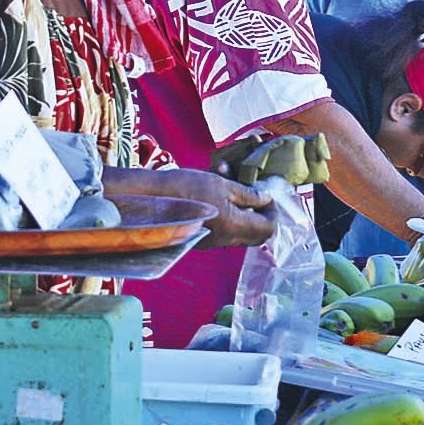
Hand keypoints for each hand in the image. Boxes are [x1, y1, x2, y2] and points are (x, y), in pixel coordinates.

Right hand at [147, 167, 276, 249]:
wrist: (149, 199)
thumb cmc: (184, 187)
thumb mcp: (221, 184)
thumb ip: (248, 194)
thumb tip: (265, 199)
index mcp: (233, 226)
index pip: (268, 228)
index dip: (273, 211)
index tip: (267, 195)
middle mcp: (225, 239)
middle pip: (257, 234)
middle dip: (262, 214)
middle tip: (256, 194)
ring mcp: (212, 242)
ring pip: (241, 232)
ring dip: (244, 210)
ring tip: (231, 182)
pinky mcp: (201, 238)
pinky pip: (225, 230)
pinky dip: (229, 212)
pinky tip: (217, 190)